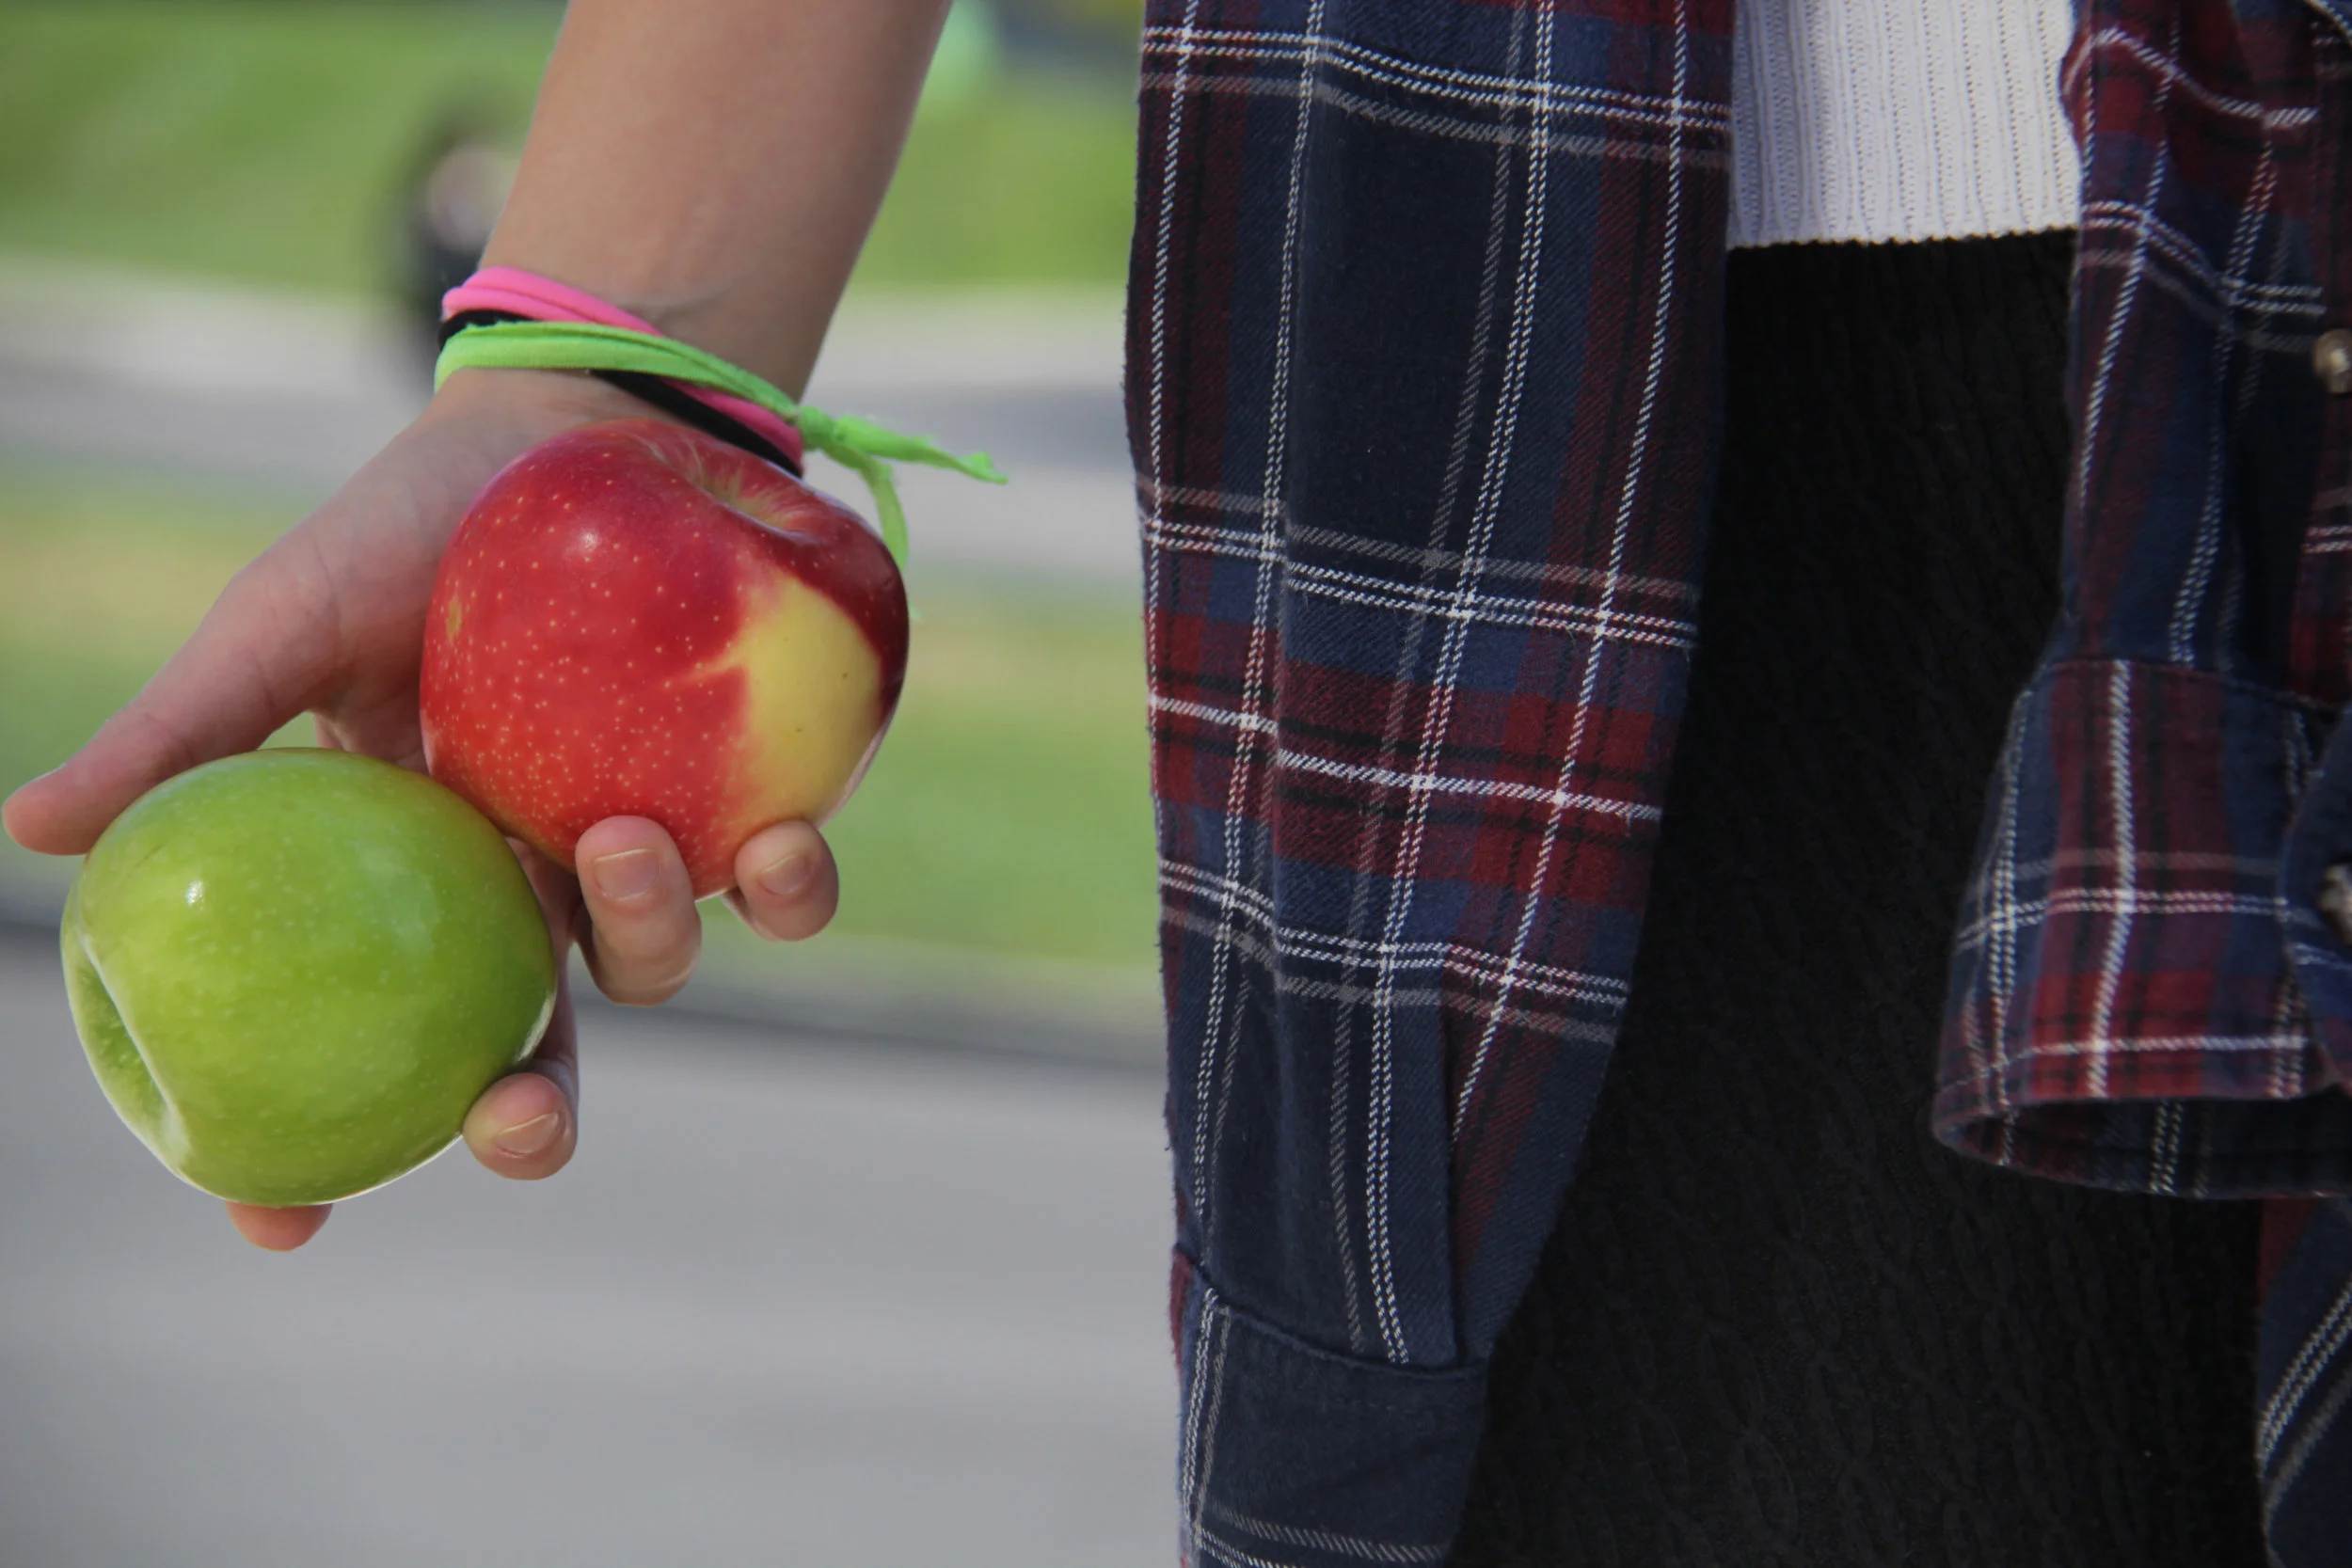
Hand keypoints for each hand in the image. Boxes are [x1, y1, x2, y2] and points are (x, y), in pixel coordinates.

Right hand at [1, 369, 838, 1250]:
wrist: (567, 435)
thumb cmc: (407, 536)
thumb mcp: (280, 630)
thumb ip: (183, 736)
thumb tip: (29, 835)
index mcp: (396, 888)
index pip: (350, 1051)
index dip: (315, 1156)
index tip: (282, 1227)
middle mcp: (516, 890)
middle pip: (522, 1050)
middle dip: (525, 1113)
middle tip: (511, 1113)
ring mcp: (634, 853)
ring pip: (647, 967)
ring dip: (644, 937)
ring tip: (615, 840)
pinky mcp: (744, 807)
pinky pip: (778, 888)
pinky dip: (784, 886)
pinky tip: (776, 840)